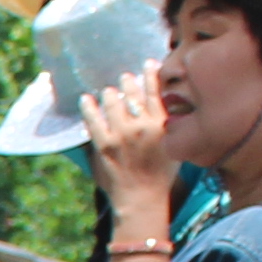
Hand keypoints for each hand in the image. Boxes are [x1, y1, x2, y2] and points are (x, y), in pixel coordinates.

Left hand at [81, 75, 176, 233]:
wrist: (143, 197)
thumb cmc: (161, 175)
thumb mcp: (175, 146)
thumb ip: (168, 125)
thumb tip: (163, 106)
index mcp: (163, 125)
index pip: (155, 92)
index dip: (150, 75)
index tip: (148, 63)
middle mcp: (143, 126)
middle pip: (133, 94)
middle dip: (128, 83)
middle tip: (124, 77)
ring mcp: (122, 134)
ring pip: (114, 103)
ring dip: (110, 94)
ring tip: (108, 91)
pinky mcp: (105, 144)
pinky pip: (94, 120)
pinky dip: (89, 108)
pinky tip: (86, 99)